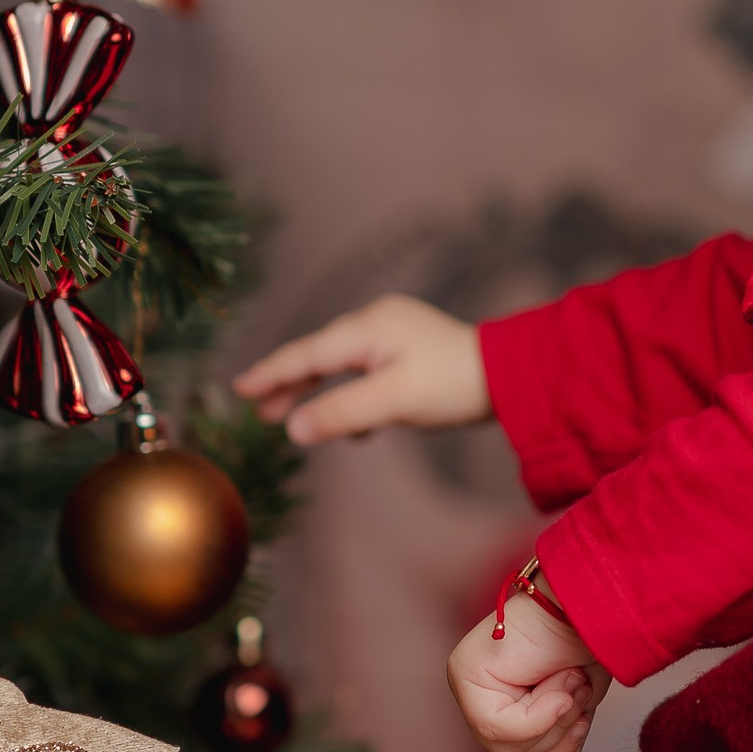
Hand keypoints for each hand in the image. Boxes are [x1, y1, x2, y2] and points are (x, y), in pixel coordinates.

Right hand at [235, 295, 489, 443]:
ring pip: (342, 364)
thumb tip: (294, 429)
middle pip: (319, 355)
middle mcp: (376, 322)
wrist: (513, 375)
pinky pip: (367, 371)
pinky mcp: (409, 350)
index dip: (271, 372)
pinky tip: (359, 429)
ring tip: (292, 418)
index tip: (239, 389)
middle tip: (259, 411)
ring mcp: (394, 333)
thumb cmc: (456, 384)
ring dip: (318, 392)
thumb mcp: (395, 401)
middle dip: (289, 384)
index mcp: (368, 328)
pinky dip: (354, 396)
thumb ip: (343, 413)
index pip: (307, 353)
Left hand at [446, 589, 611, 751]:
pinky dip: (540, 713)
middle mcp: (476, 689)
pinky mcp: (464, 672)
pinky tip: (557, 680)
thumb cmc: (589, 643)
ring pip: (503, 746)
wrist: (594, 604)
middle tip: (577, 688)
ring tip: (568, 677)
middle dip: (557, 731)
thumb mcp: (577, 708)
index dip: (559, 744)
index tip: (583, 710)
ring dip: (553, 716)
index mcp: (500, 697)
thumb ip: (558, 744)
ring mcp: (465, 680)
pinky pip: (499, 728)